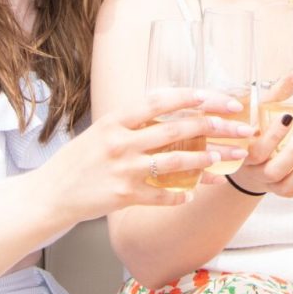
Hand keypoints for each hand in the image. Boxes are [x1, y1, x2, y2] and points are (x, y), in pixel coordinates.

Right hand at [45, 90, 227, 219]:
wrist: (50, 194)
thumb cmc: (78, 160)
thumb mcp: (101, 130)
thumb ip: (133, 122)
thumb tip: (170, 108)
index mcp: (116, 120)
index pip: (161, 101)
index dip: (193, 97)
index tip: (220, 97)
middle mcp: (121, 142)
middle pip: (178, 129)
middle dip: (215, 127)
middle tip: (241, 128)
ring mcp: (124, 170)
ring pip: (176, 161)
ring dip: (206, 159)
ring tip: (225, 157)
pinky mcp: (124, 196)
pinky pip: (162, 194)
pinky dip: (181, 194)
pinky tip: (194, 193)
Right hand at [230, 76, 292, 198]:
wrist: (243, 160)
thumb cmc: (252, 130)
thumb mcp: (258, 111)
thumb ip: (275, 95)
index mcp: (244, 149)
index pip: (256, 148)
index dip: (273, 136)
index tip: (287, 117)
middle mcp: (254, 170)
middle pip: (272, 169)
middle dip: (292, 152)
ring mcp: (266, 182)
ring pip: (285, 184)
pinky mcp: (279, 190)